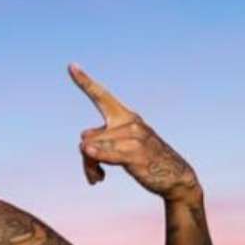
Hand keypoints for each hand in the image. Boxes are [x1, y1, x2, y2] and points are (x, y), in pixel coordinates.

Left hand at [69, 63, 199, 200]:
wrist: (173, 175)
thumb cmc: (144, 159)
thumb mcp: (120, 145)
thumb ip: (101, 138)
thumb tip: (84, 138)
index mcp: (124, 116)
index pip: (101, 96)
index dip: (85, 82)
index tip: (71, 65)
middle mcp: (129, 121)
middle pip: (87, 138)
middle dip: (86, 157)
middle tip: (94, 172)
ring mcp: (134, 136)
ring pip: (92, 149)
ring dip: (90, 167)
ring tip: (98, 178)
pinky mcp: (136, 153)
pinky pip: (105, 153)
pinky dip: (96, 158)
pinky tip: (96, 175)